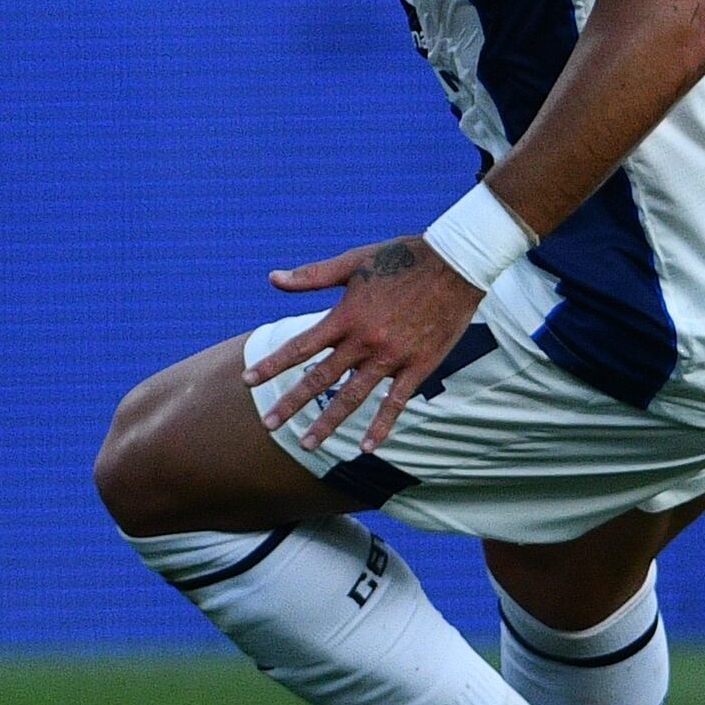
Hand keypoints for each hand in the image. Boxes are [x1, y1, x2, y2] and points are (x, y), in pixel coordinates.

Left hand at [249, 235, 484, 457]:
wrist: (456, 262)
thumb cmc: (402, 257)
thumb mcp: (354, 261)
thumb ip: (313, 276)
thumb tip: (272, 278)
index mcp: (346, 315)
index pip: (300, 346)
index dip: (272, 364)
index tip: (247, 381)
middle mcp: (365, 340)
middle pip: (321, 378)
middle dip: (291, 403)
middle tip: (268, 425)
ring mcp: (392, 356)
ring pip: (353, 397)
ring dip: (328, 423)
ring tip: (307, 444)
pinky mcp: (419, 366)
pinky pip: (396, 402)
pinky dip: (381, 426)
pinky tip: (366, 448)